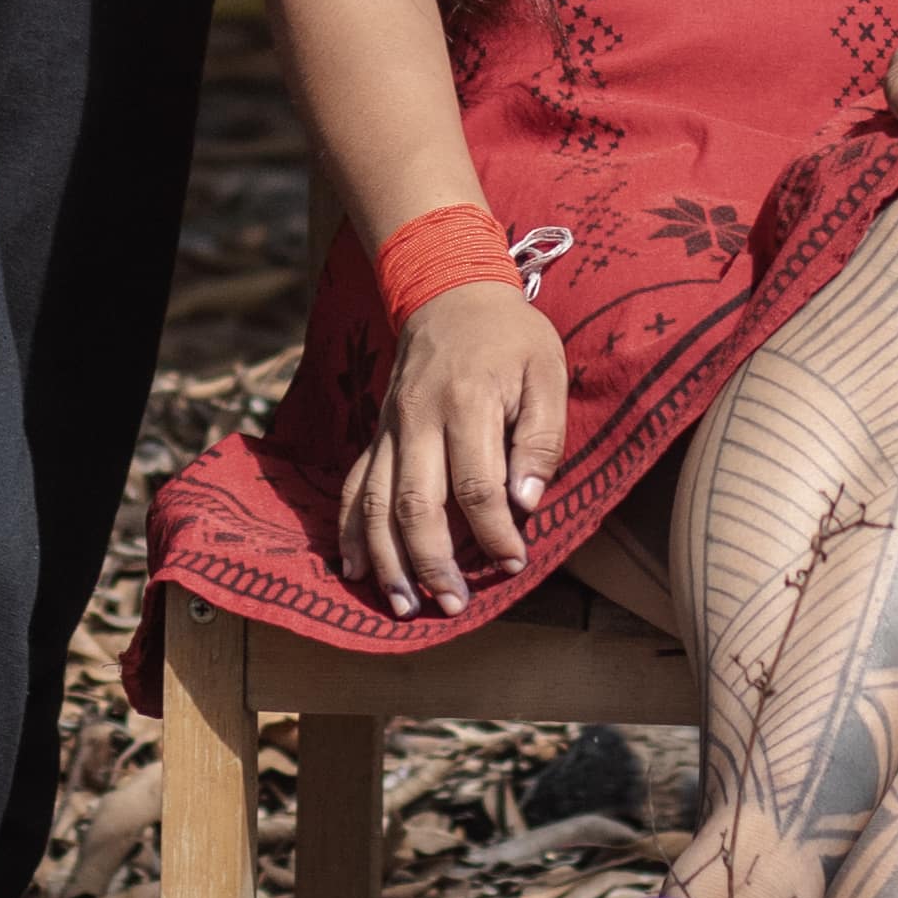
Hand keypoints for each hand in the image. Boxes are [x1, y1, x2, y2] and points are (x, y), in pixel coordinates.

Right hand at [338, 286, 566, 622]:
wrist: (450, 291)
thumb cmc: (510, 338)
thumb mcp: (547, 372)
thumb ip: (541, 438)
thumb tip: (525, 503)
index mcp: (467, 403)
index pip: (477, 486)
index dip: (494, 534)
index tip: (514, 564)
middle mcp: (418, 419)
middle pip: (415, 503)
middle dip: (432, 562)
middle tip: (453, 605)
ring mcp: (389, 428)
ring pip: (375, 502)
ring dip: (386, 559)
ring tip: (402, 606)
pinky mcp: (377, 434)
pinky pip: (354, 485)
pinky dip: (349, 530)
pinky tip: (354, 569)